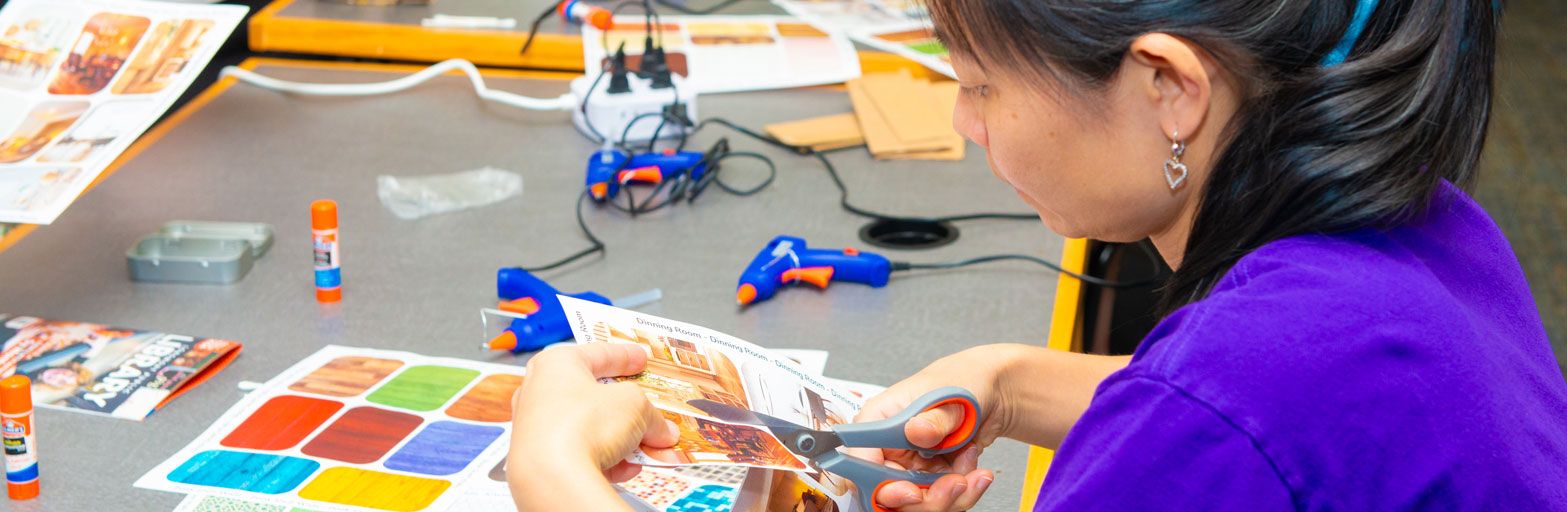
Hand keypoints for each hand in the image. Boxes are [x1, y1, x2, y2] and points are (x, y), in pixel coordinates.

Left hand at [507, 344, 678, 508]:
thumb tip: (661, 429)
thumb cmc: (581, 425)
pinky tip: (628, 468)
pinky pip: (580, 454)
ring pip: (589, 429)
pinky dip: (606, 460)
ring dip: (623, 439)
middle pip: (594, 396)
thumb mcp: (635, 406)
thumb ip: (651, 414)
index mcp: (556, 364)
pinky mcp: (541, 460)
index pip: (597, 354)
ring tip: (650, 447)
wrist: (553, 476)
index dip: (624, 356)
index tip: (640, 359)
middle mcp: (540, 393)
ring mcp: (538, 428)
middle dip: (629, 408)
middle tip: (650, 411)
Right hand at [848, 345, 1023, 510]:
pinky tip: (976, 471)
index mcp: (880, 419)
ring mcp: (909, 464)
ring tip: (974, 475)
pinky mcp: (930, 477)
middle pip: (887, 491)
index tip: (910, 490)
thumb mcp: (953, 396)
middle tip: (954, 484)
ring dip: (950, 497)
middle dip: (923, 498)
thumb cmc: (963, 380)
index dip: (879, 482)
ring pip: (916, 502)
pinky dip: (963, 493)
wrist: (991, 391)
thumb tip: (915, 430)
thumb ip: (935, 417)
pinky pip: (940, 500)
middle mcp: (889, 446)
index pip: (861, 459)